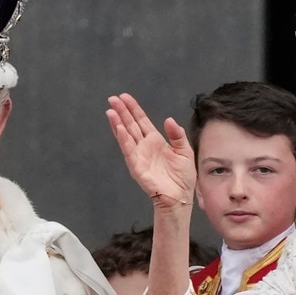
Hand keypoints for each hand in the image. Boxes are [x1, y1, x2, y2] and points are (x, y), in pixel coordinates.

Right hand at [106, 93, 195, 208]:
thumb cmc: (182, 177)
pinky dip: (122, 138)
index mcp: (155, 140)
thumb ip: (177, 135)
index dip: (133, 108)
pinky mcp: (136, 166)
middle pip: (130, 124)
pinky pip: (128, 150)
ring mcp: (138, 155)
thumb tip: (168, 119)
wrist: (180, 197)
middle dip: (122, 111)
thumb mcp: (185, 151)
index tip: (125, 97)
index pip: (141, 121)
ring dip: (117, 123)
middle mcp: (144, 146)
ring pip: (125, 135)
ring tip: (110, 111)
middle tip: (113, 98)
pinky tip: (118, 128)